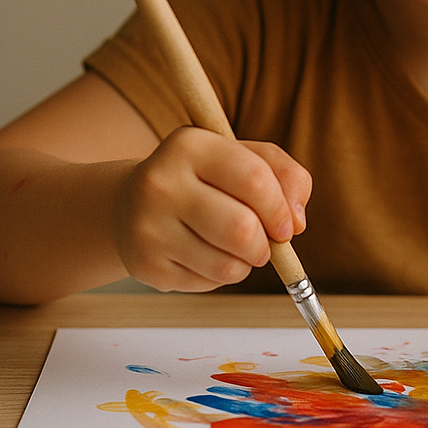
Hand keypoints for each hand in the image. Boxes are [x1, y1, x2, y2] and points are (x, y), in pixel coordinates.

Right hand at [113, 127, 311, 291]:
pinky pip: (208, 282)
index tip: (288, 225)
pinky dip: (222, 275)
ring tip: (238, 249)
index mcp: (190, 145)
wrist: (130, 204)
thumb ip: (285, 176)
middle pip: (241, 229)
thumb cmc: (204, 178)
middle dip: (267, 245)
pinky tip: (208, 256)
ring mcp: (147, 226)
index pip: (255, 180)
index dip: (281, 209)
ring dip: (247, 263)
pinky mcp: (144, 264)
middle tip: (266, 244)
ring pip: (227, 264)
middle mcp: (160, 183)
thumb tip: (297, 222)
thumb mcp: (244, 158)